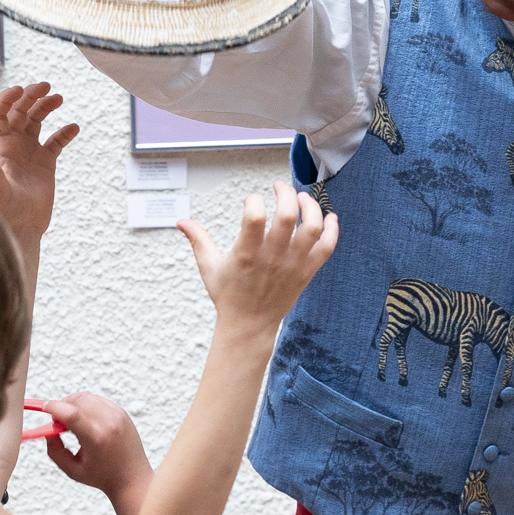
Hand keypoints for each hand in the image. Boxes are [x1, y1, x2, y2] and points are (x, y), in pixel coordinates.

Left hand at [0, 82, 79, 243]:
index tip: (20, 89)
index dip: (6, 99)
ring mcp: (29, 152)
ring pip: (36, 121)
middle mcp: (13, 145)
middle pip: (19, 112)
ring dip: (45, 107)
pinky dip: (64, 132)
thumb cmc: (7, 212)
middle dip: (30, 96)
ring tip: (58, 98)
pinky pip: (55, 141)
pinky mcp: (45, 162)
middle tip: (45, 86)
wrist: (23, 227)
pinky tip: (73, 127)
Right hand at [42, 392, 154, 506]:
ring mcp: (118, 416)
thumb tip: (48, 432)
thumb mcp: (72, 470)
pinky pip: (99, 400)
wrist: (132, 479)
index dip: (54, 407)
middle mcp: (109, 423)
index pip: (71, 413)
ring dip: (75, 404)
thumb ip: (55, 451)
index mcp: (96, 438)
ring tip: (73, 423)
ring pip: (88, 397)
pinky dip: (88, 406)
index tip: (44, 407)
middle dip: (63, 406)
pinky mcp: (122, 413)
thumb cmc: (103, 477)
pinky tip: (86, 421)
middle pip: (78, 400)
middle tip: (58, 421)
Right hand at [178, 181, 336, 335]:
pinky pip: (327, 248)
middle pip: (288, 215)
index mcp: (247, 254)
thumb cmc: (229, 295)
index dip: (253, 200)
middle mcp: (272, 258)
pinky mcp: (306, 272)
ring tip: (303, 199)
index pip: (254, 216)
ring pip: (312, 228)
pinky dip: (333, 230)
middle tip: (280, 188)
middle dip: (286, 193)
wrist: (249, 326)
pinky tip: (329, 217)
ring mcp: (293, 265)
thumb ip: (198, 240)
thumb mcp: (209, 266)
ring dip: (311, 207)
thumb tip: (181, 221)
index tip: (250, 201)